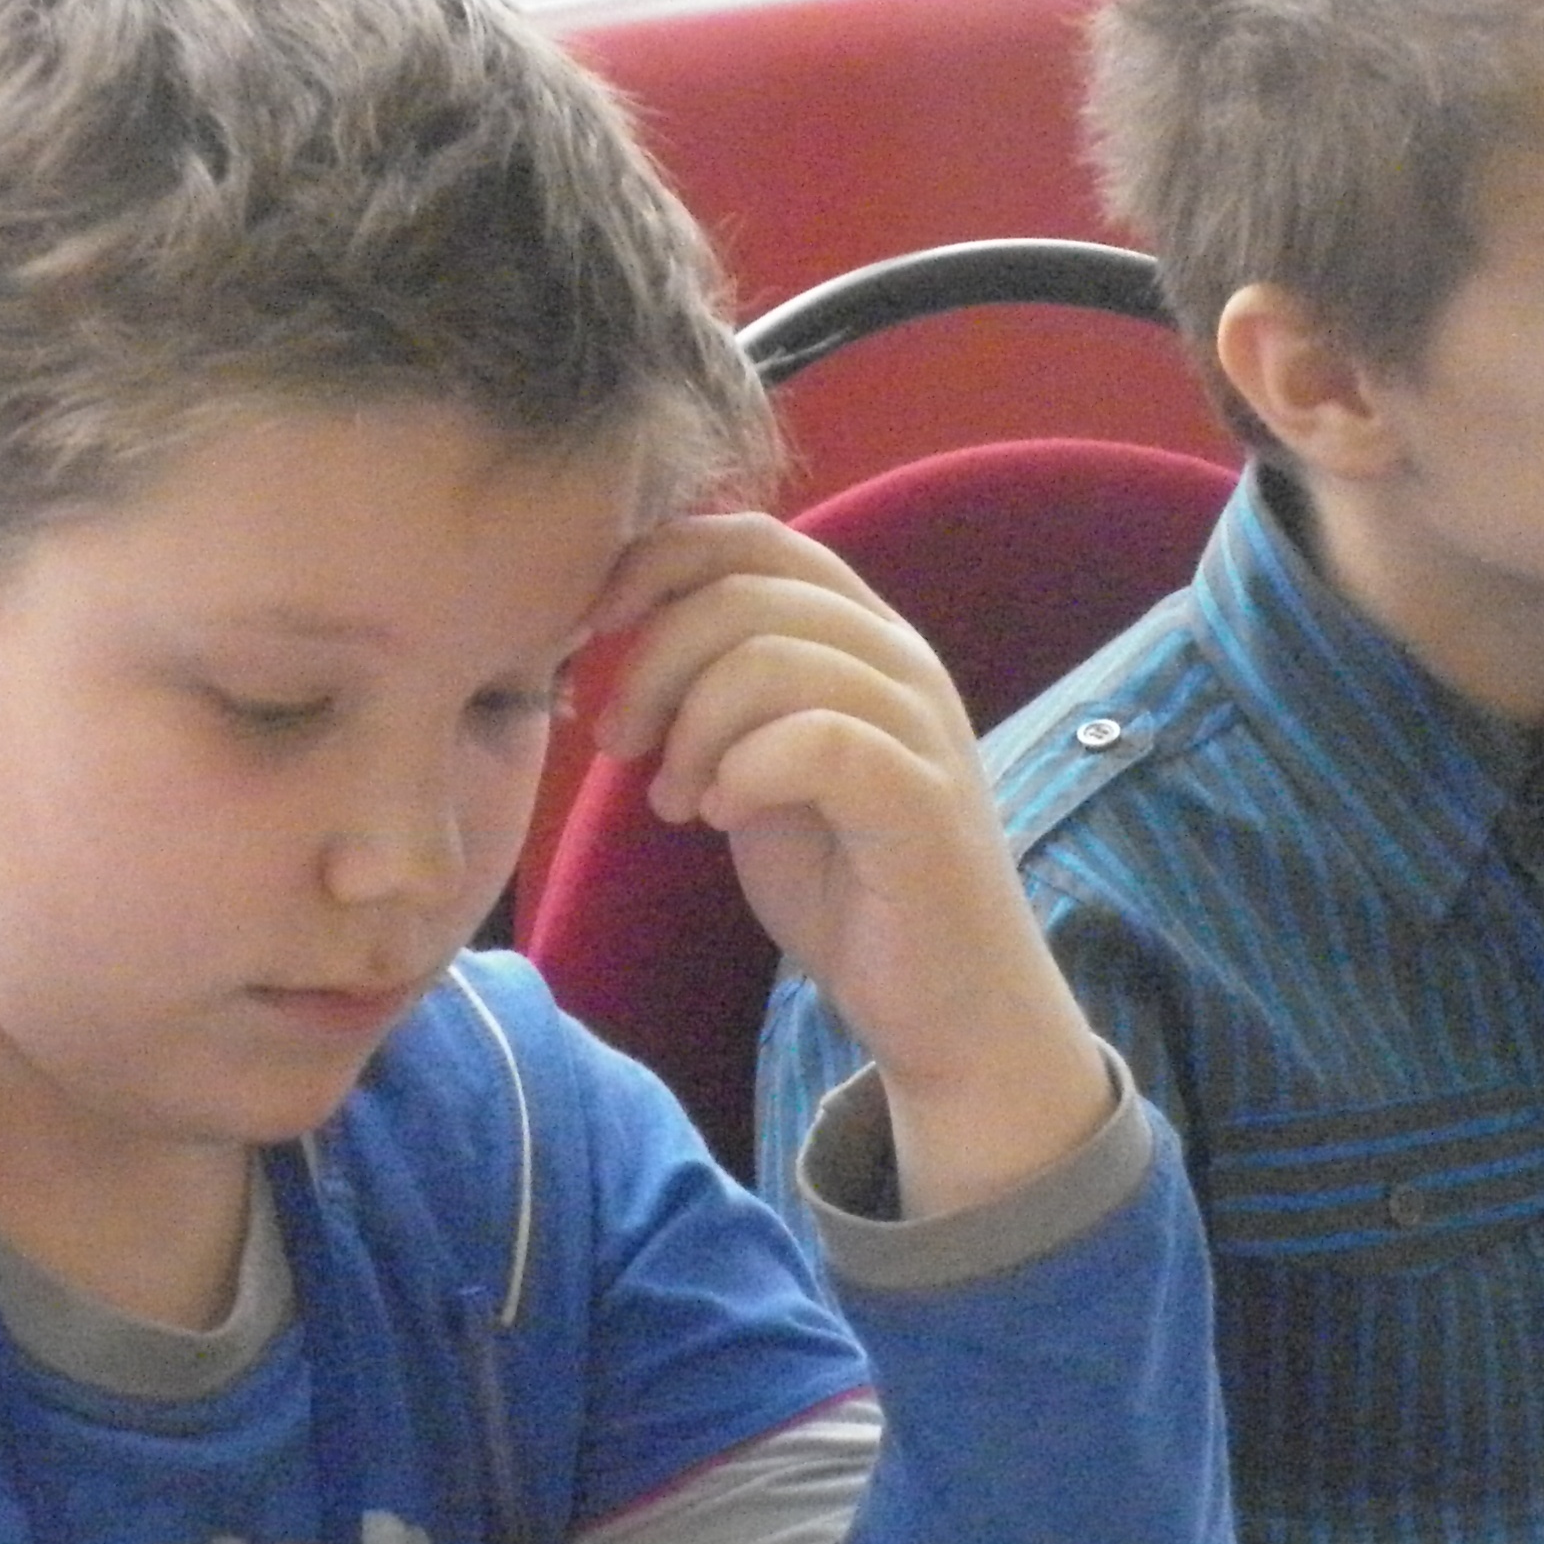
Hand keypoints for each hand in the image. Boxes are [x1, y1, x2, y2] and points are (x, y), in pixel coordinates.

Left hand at [588, 515, 1107, 1217]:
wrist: (945, 1004)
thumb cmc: (845, 884)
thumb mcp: (756, 766)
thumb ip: (713, 695)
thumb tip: (618, 638)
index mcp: (859, 637)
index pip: (753, 539)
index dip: (658, 564)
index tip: (597, 634)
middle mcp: (899, 660)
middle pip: (744, 591)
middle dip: (653, 662)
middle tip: (623, 746)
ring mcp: (919, 725)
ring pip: (771, 657)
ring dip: (691, 730)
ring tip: (675, 800)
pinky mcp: (921, 800)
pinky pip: (814, 740)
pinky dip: (744, 773)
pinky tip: (722, 819)